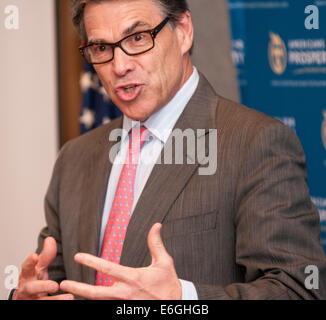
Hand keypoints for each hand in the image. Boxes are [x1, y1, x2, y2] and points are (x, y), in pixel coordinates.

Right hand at [13, 237, 73, 299]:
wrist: (27, 299)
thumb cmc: (34, 280)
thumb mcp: (39, 267)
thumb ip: (45, 256)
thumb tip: (50, 239)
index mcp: (28, 275)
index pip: (26, 268)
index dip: (29, 262)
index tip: (34, 256)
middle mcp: (28, 288)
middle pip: (32, 288)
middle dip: (42, 286)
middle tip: (54, 285)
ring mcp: (33, 299)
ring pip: (42, 301)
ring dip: (55, 300)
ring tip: (69, 297)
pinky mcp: (39, 305)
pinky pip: (48, 306)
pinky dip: (59, 304)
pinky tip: (71, 300)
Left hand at [60, 223, 181, 299]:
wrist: (175, 305)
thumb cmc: (168, 284)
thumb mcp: (164, 262)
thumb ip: (156, 243)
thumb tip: (156, 225)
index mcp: (132, 278)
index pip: (107, 268)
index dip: (91, 261)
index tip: (77, 256)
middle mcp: (124, 294)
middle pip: (95, 293)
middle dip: (77, 288)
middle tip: (63, 284)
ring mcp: (123, 305)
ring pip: (99, 302)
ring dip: (84, 297)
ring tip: (69, 293)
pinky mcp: (124, 311)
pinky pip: (107, 307)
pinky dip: (97, 303)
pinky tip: (87, 300)